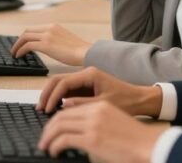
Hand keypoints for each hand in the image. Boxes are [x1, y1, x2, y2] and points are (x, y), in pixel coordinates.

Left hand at [12, 24, 90, 65]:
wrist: (86, 53)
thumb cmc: (79, 51)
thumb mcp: (66, 40)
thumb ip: (56, 40)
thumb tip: (50, 46)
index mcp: (54, 26)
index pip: (35, 28)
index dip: (25, 36)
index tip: (22, 43)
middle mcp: (49, 28)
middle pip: (27, 31)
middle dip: (19, 40)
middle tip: (15, 48)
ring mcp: (47, 35)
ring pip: (25, 37)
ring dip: (17, 45)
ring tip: (14, 53)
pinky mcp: (46, 44)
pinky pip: (27, 46)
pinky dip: (20, 50)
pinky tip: (19, 56)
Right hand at [36, 66, 162, 115]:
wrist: (140, 100)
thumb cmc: (126, 101)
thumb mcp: (103, 105)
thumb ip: (82, 105)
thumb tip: (63, 106)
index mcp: (90, 74)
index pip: (63, 82)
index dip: (53, 96)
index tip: (47, 109)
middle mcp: (86, 73)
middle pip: (58, 79)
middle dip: (47, 93)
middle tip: (40, 108)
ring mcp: (85, 79)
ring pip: (61, 83)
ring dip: (51, 95)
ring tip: (44, 109)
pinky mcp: (86, 86)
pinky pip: (68, 89)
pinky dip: (59, 97)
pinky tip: (55, 108)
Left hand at [38, 101, 168, 162]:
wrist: (151, 146)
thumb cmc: (136, 140)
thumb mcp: (113, 124)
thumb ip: (95, 123)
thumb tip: (77, 133)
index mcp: (100, 106)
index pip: (69, 108)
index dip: (57, 119)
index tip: (51, 129)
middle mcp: (95, 112)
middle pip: (61, 115)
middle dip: (48, 128)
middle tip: (43, 139)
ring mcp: (93, 124)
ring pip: (58, 126)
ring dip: (48, 137)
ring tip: (45, 147)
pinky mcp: (92, 139)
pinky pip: (63, 139)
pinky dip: (54, 145)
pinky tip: (54, 151)